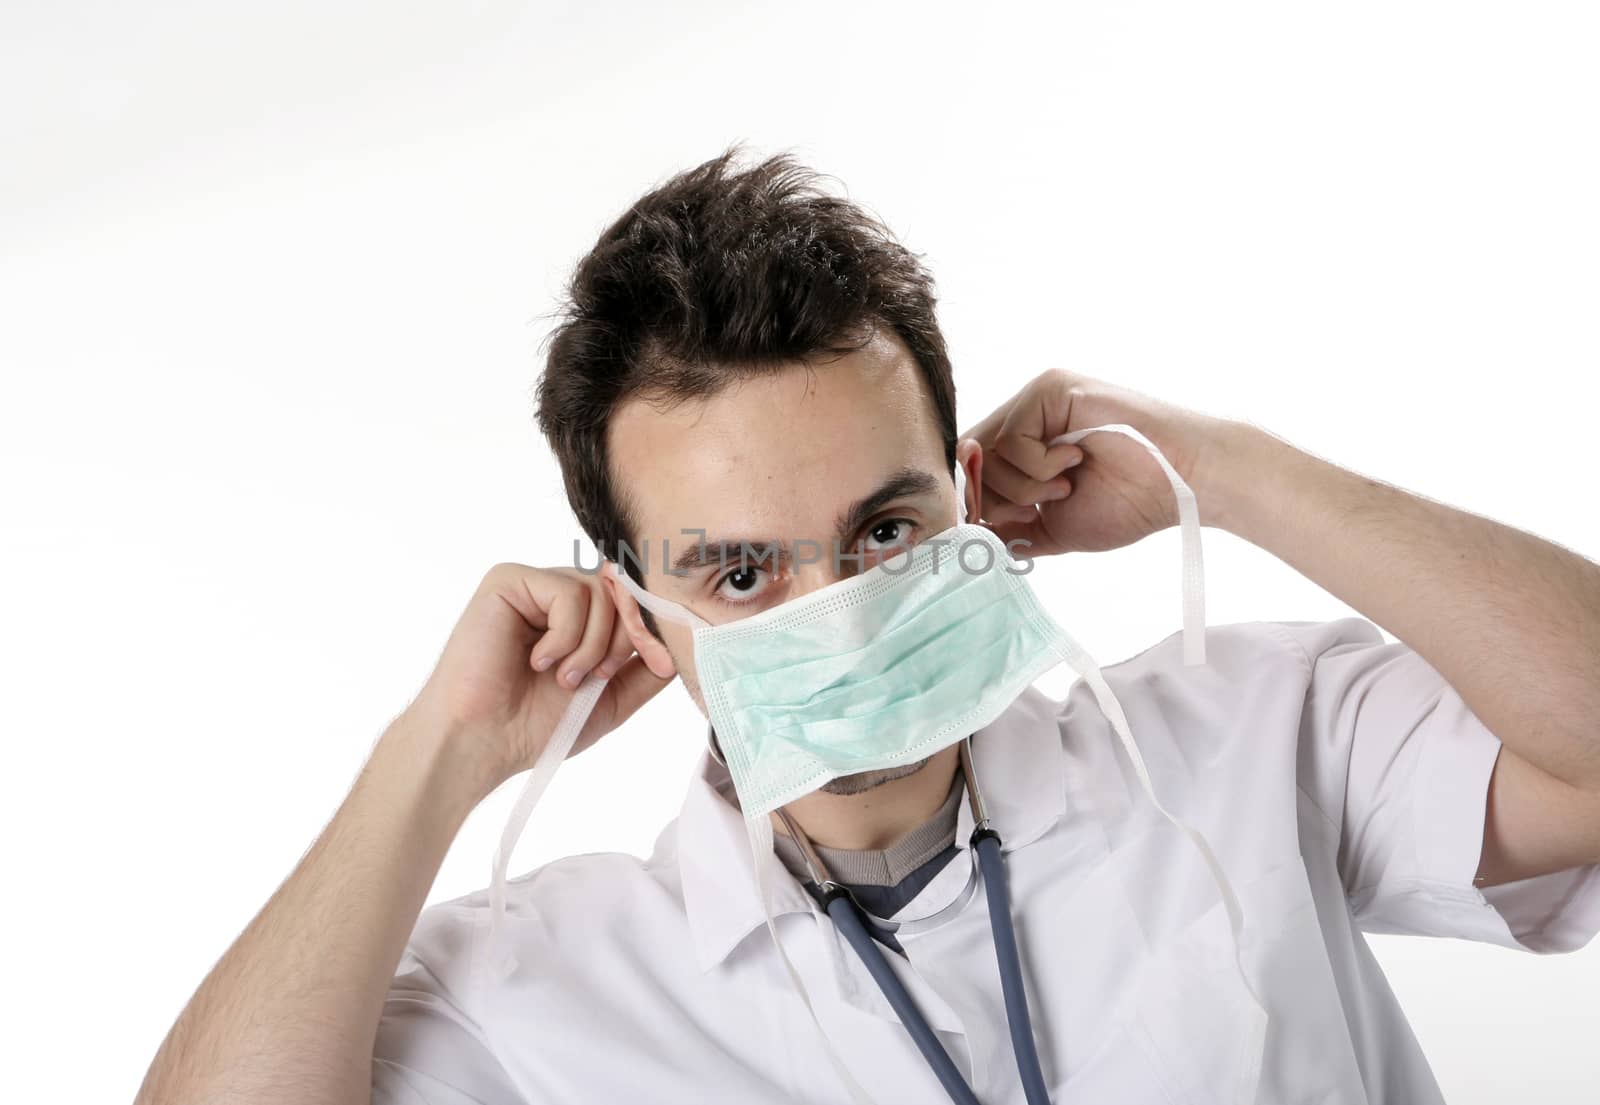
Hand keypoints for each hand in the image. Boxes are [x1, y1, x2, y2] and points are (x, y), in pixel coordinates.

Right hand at [403, 563, 674, 792]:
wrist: (484, 742)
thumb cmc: (535, 726)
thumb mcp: (611, 698)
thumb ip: (648, 668)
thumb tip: (680, 636)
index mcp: (580, 619)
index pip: (632, 601)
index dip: (650, 627)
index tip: (654, 661)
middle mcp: (557, 595)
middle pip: (622, 592)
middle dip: (625, 638)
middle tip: (596, 676)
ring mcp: (533, 585)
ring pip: (600, 592)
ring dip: (592, 645)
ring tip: (562, 678)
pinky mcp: (508, 580)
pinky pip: (567, 591)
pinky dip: (565, 636)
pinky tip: (538, 661)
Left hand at [963, 369, 1229, 556]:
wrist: (1181, 484)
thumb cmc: (1129, 502)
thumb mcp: (1053, 528)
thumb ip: (1008, 530)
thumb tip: (965, 536)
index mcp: (1026, 442)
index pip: (972, 467)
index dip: (976, 500)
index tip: (1008, 523)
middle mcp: (1026, 413)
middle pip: (969, 458)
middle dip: (995, 497)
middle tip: (1040, 506)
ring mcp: (1037, 398)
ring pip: (986, 451)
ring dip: (1024, 486)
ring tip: (1067, 484)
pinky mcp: (1051, 388)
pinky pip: (1013, 438)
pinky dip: (1039, 466)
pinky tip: (1075, 461)